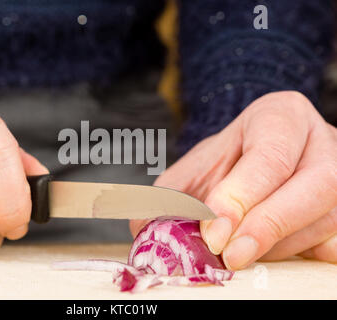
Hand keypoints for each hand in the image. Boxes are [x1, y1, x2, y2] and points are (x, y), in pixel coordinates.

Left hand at [130, 91, 336, 268]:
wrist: (249, 159)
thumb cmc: (223, 163)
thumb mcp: (190, 171)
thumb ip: (167, 197)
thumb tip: (144, 230)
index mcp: (281, 116)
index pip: (270, 154)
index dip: (243, 196)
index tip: (213, 231)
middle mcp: (321, 140)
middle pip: (317, 183)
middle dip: (270, 224)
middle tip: (232, 255)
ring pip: (326, 217)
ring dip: (279, 245)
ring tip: (239, 253)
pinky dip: (306, 254)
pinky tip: (273, 254)